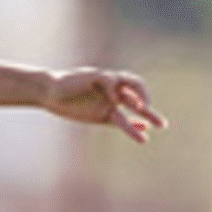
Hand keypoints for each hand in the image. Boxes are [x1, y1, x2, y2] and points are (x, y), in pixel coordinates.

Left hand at [44, 68, 166, 142]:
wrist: (50, 92)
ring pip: (132, 113)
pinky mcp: (102, 117)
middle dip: (149, 106)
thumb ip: (105, 81)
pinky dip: (133, 127)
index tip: (125, 101)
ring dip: (146, 119)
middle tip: (160, 118)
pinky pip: (121, 122)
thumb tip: (118, 93)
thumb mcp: (88, 77)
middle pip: (138, 98)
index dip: (137, 92)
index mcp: (112, 78)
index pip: (133, 83)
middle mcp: (113, 92)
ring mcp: (109, 105)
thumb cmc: (68, 81)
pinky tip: (144, 133)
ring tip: (161, 126)